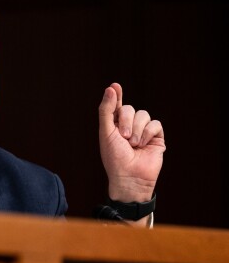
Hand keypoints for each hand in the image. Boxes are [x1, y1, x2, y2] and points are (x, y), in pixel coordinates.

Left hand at [98, 82, 164, 202]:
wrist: (130, 176)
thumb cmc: (114, 157)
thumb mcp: (106, 132)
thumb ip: (107, 110)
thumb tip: (111, 88)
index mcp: (113, 126)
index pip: (115, 106)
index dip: (115, 96)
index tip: (115, 86)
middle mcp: (128, 126)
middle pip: (130, 108)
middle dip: (126, 121)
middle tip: (123, 137)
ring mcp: (143, 131)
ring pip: (143, 115)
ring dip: (136, 129)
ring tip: (133, 144)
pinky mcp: (156, 137)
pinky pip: (155, 123)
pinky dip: (148, 133)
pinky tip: (143, 145)